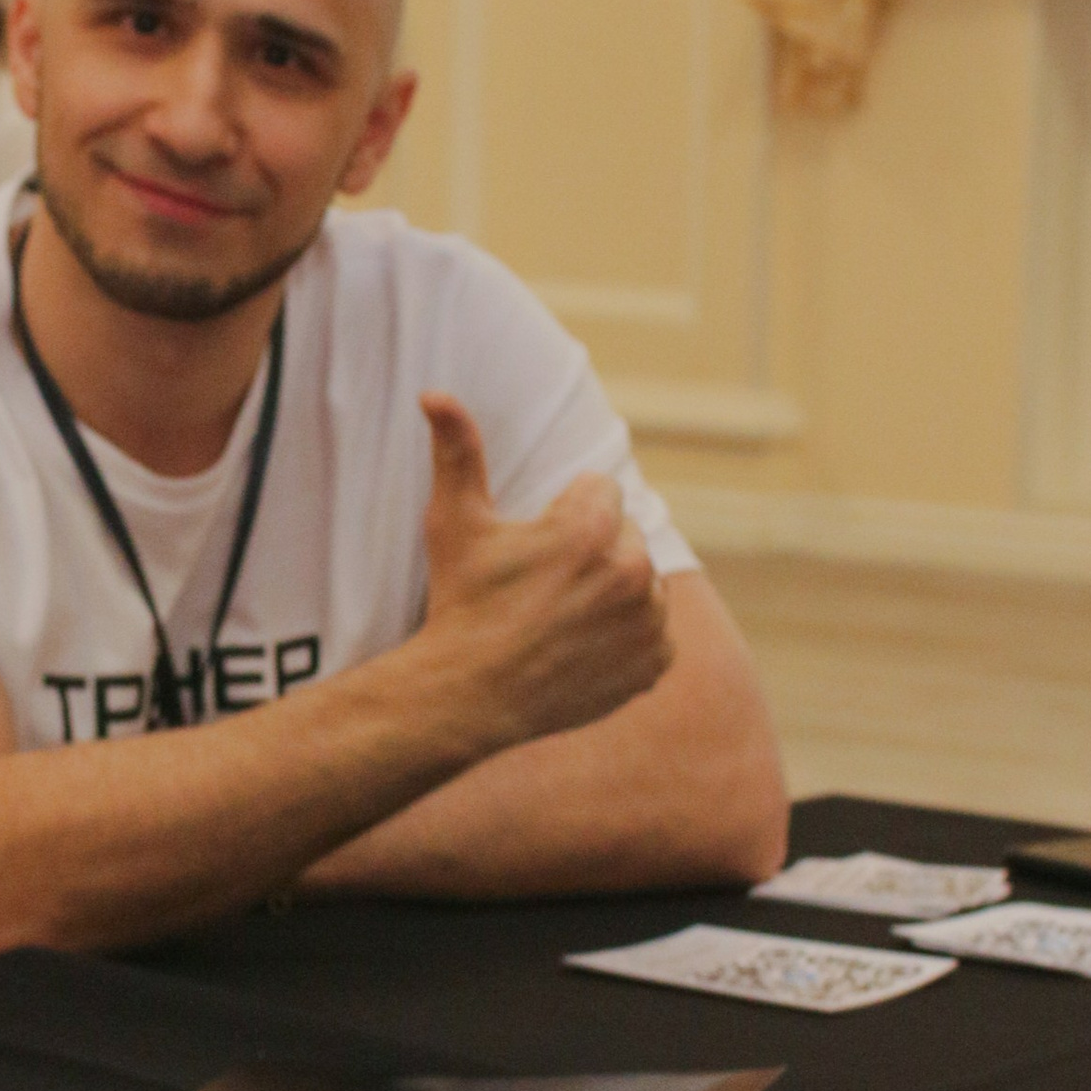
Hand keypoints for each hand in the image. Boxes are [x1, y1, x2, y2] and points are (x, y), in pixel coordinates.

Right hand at [417, 400, 670, 750]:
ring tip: (561, 620)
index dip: (562, 517)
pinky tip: (583, 648)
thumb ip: (456, 451)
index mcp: (592, 527)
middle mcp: (633, 570)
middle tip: (542, 590)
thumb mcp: (454, 522)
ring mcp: (650, 621)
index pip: (600, 492)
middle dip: (592, 553)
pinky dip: (630, 639)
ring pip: (643, 584)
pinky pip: (656, 633)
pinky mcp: (657, 663)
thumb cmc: (460, 603)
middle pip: (623, 537)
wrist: (468, 699)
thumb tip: (434, 392)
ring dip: (614, 593)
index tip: (533, 551)